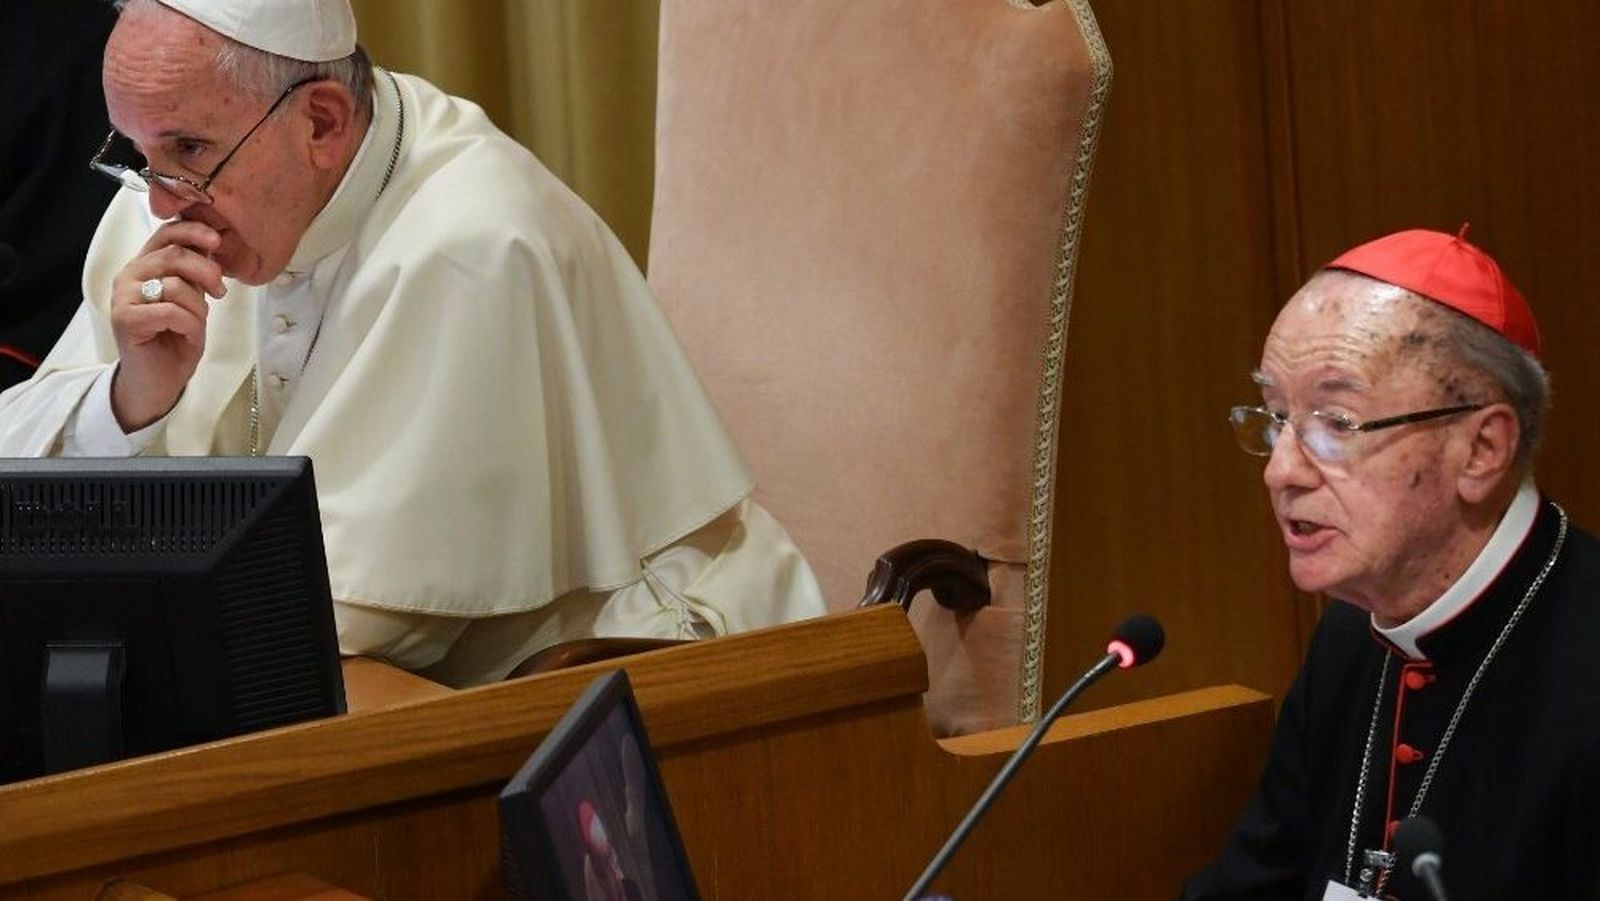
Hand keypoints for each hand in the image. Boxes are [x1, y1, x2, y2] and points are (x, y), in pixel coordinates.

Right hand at [108, 220, 227, 430]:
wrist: (159, 379)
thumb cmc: (176, 338)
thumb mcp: (193, 298)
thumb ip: (194, 272)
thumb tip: (211, 242)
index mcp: (145, 265)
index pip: (166, 233)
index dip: (192, 231)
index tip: (217, 240)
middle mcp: (129, 274)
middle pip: (174, 255)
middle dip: (206, 272)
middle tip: (219, 291)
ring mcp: (123, 296)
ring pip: (176, 285)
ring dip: (198, 307)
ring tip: (196, 321)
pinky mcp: (124, 318)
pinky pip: (171, 311)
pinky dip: (190, 324)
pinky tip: (187, 334)